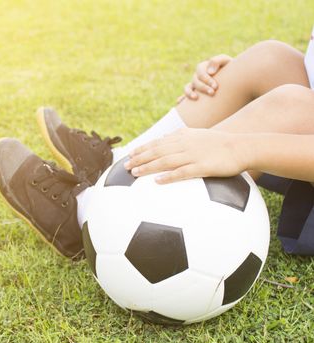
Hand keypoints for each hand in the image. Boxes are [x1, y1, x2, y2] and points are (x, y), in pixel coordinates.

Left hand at [124, 128, 248, 183]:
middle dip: (139, 158)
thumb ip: (181, 137)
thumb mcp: (198, 135)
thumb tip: (165, 139)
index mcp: (183, 137)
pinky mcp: (203, 166)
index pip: (158, 142)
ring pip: (165, 161)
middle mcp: (185, 144)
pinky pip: (183, 172)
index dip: (142, 148)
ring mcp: (193, 155)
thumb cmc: (221, 144)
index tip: (129, 154)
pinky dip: (169, 176)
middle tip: (125, 166)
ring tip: (134, 173)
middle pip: (157, 151)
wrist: (243, 147)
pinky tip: (157, 181)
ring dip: (148, 166)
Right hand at [177, 54, 231, 102]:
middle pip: (195, 81)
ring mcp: (195, 86)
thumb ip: (217, 61)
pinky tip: (179, 102)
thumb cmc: (231, 70)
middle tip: (212, 93)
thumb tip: (209, 72)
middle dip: (202, 87)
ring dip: (189, 93)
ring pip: (187, 88)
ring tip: (195, 98)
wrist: (235, 80)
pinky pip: (186, 97)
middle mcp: (198, 77)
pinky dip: (181, 99)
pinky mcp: (196, 94)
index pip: (200, 72)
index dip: (206, 79)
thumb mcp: (227, 61)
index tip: (215, 86)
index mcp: (204, 67)